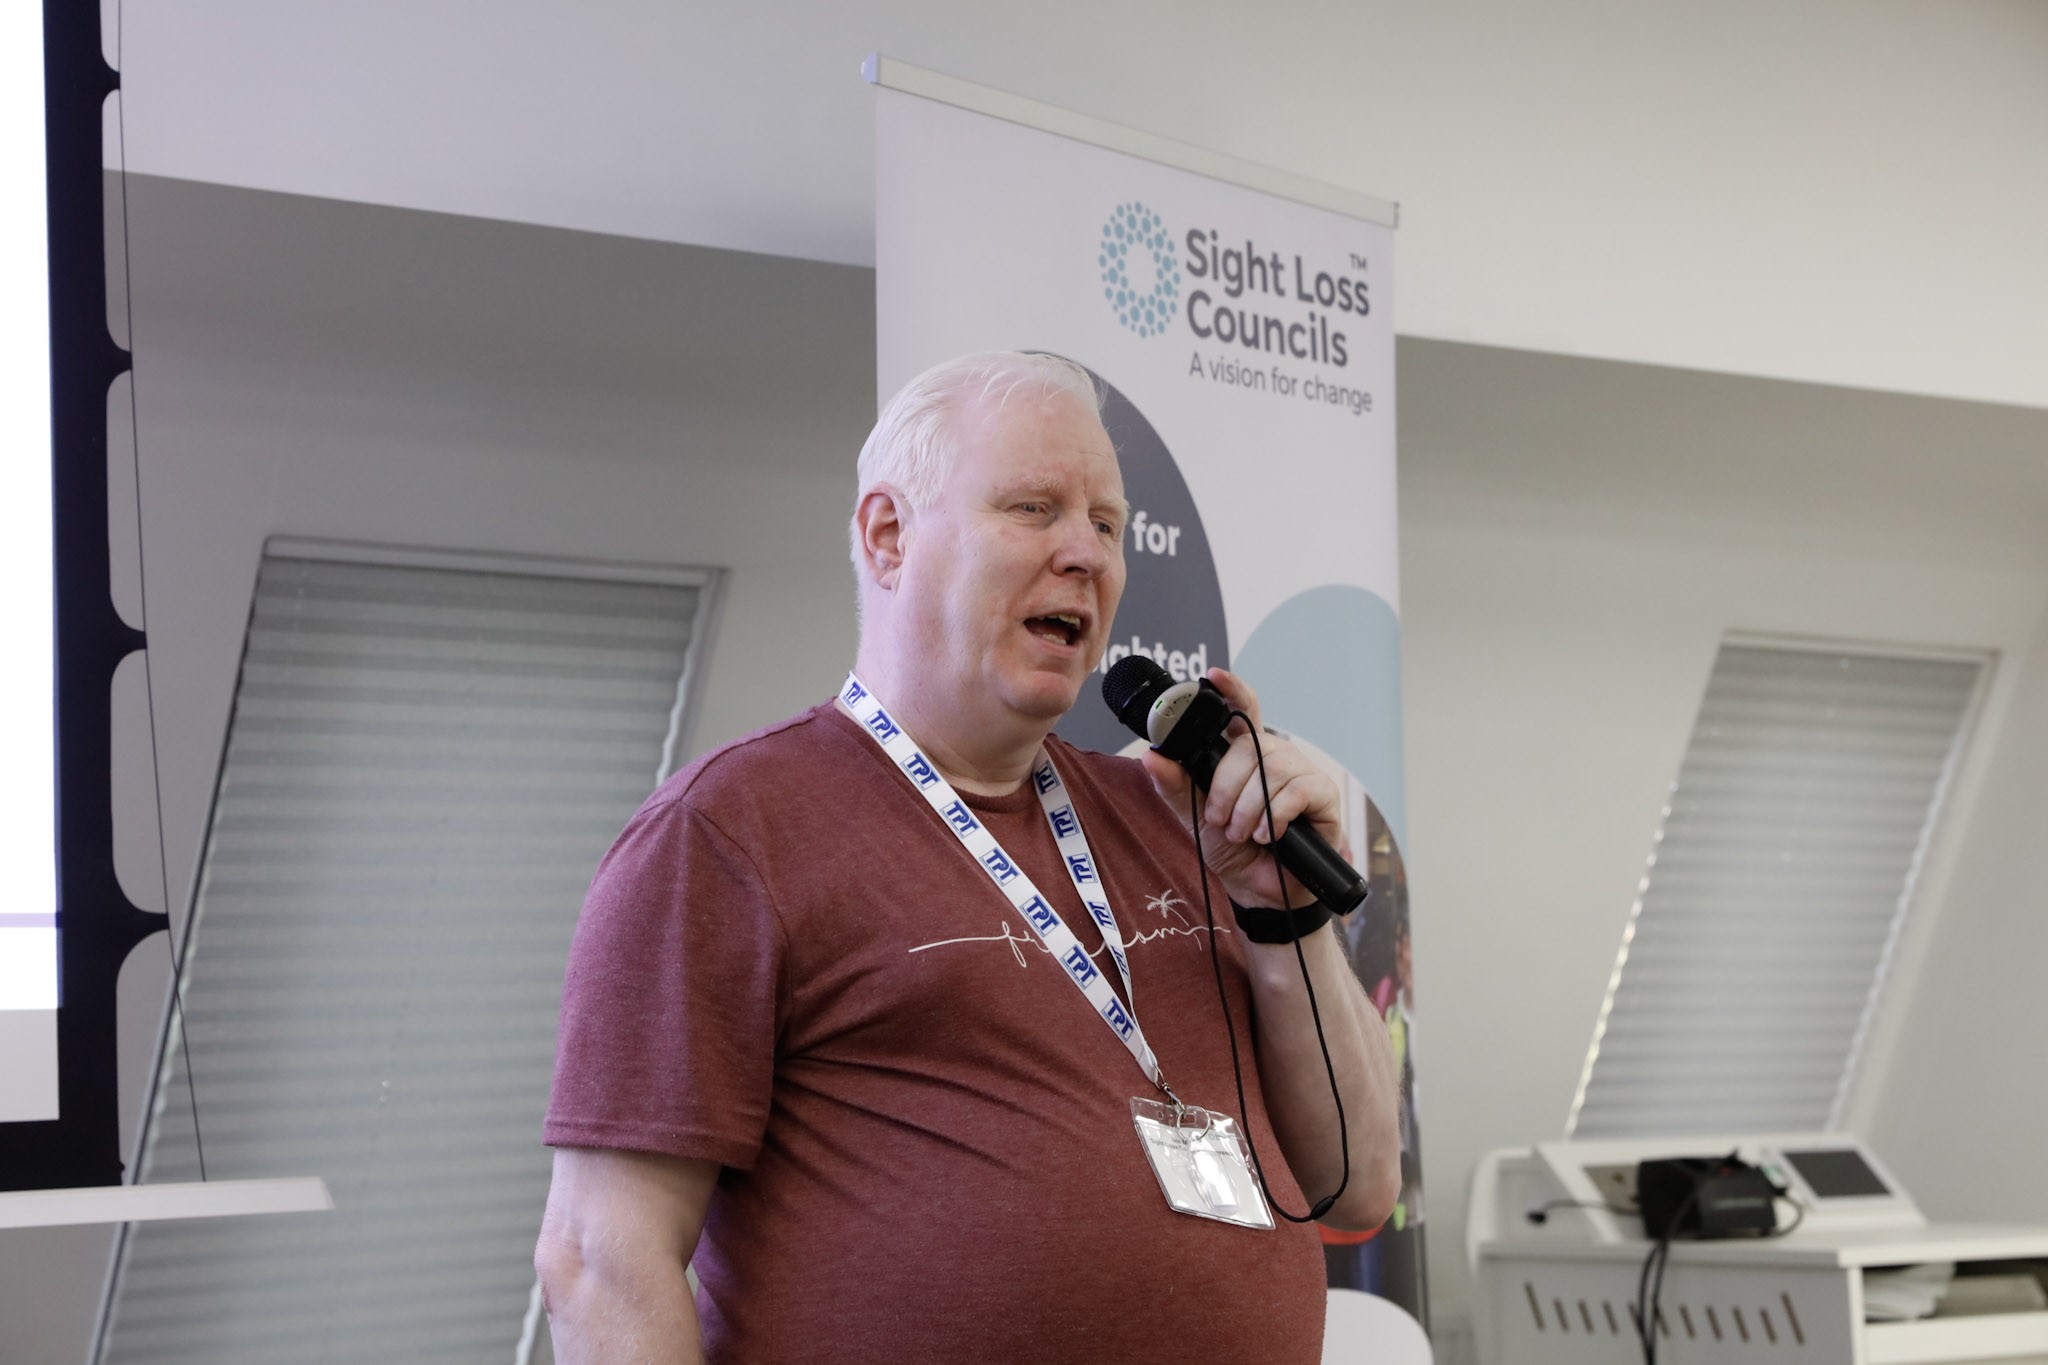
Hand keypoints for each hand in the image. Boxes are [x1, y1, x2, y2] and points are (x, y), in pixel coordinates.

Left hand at [1138, 668, 1347, 910]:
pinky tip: (1268, 834)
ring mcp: (1300, 770)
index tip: (1213, 676)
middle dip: (1225, 787)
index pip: (1241, 709)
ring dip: (1248, 807)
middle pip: (1248, 745)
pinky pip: (1296, 790)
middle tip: (1220, 818)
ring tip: (1244, 832)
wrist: (1258, 888)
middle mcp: (1273, 754)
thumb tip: (1151, 756)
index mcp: (1243, 753)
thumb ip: (1174, 786)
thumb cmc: (1231, 847)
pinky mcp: (1322, 793)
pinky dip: (1274, 815)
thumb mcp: (1194, 817)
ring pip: (1271, 769)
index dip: (1231, 688)